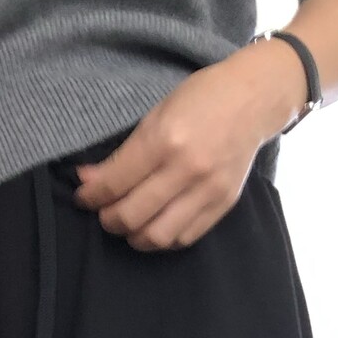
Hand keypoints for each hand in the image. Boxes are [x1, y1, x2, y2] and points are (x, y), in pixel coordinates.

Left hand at [72, 41, 307, 250]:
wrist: (254, 98)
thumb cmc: (201, 99)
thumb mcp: (156, 114)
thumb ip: (124, 152)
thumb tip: (88, 181)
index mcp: (165, 139)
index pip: (115, 183)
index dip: (91, 196)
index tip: (83, 197)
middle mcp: (187, 169)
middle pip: (131, 216)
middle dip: (108, 220)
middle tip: (104, 212)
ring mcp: (208, 190)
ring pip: (157, 236)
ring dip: (133, 236)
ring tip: (128, 224)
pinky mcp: (224, 204)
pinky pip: (184, 238)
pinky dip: (162, 239)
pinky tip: (154, 226)